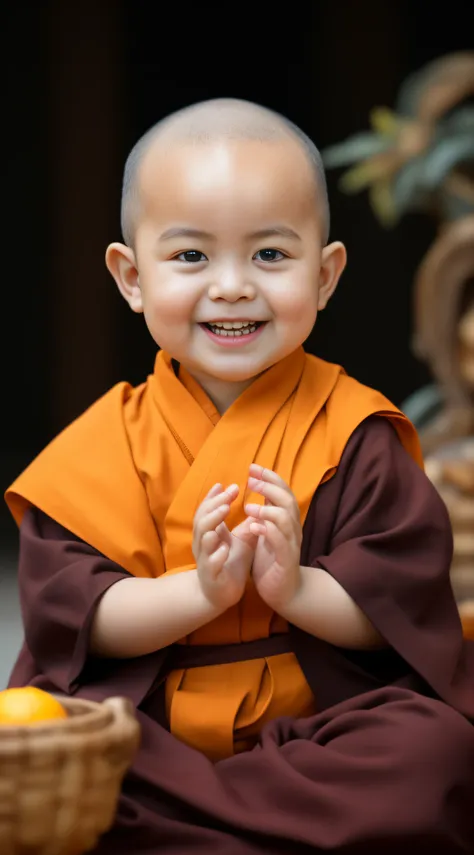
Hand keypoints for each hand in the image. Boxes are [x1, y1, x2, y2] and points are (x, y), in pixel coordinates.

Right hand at [193, 483, 257, 610]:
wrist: (219, 594)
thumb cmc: (229, 563)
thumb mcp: (241, 540)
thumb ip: (248, 524)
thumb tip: (261, 504)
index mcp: (209, 532)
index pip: (208, 510)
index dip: (217, 497)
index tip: (231, 485)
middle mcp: (203, 544)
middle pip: (202, 519)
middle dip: (215, 505)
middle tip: (229, 494)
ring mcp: (205, 559)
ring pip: (203, 539)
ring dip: (212, 524)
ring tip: (224, 511)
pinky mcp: (211, 576)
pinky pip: (210, 564)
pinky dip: (216, 556)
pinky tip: (224, 549)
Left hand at [245, 465, 302, 609]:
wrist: (284, 593)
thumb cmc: (272, 561)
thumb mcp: (266, 532)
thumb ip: (265, 511)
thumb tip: (259, 486)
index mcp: (286, 520)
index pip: (283, 491)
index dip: (270, 477)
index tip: (252, 467)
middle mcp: (292, 529)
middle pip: (287, 499)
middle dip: (269, 487)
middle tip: (250, 480)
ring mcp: (291, 544)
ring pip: (286, 518)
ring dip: (267, 509)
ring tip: (248, 508)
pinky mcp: (286, 560)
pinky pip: (280, 542)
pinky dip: (267, 532)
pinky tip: (253, 527)